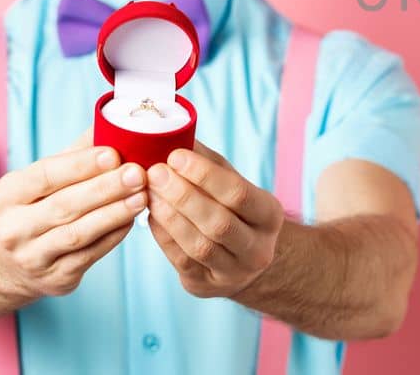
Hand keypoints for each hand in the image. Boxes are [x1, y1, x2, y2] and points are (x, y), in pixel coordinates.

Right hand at [0, 129, 147, 297]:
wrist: (10, 264)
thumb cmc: (37, 208)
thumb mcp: (43, 179)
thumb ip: (77, 153)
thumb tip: (114, 121)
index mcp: (7, 194)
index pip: (45, 176)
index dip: (80, 165)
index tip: (114, 153)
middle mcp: (12, 228)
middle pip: (64, 205)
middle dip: (105, 188)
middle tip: (138, 173)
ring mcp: (32, 257)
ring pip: (78, 234)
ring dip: (114, 213)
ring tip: (142, 196)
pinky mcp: (55, 279)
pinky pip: (90, 255)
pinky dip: (114, 236)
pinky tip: (133, 220)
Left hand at [146, 142, 285, 297]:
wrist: (246, 261)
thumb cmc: (235, 212)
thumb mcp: (233, 185)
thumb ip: (208, 163)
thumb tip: (175, 133)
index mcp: (270, 216)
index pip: (239, 194)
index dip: (205, 175)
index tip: (176, 156)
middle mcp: (258, 249)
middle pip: (218, 221)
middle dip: (183, 195)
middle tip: (155, 172)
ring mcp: (234, 272)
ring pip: (199, 245)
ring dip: (170, 216)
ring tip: (149, 192)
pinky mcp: (207, 286)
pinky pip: (181, 260)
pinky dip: (163, 235)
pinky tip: (151, 215)